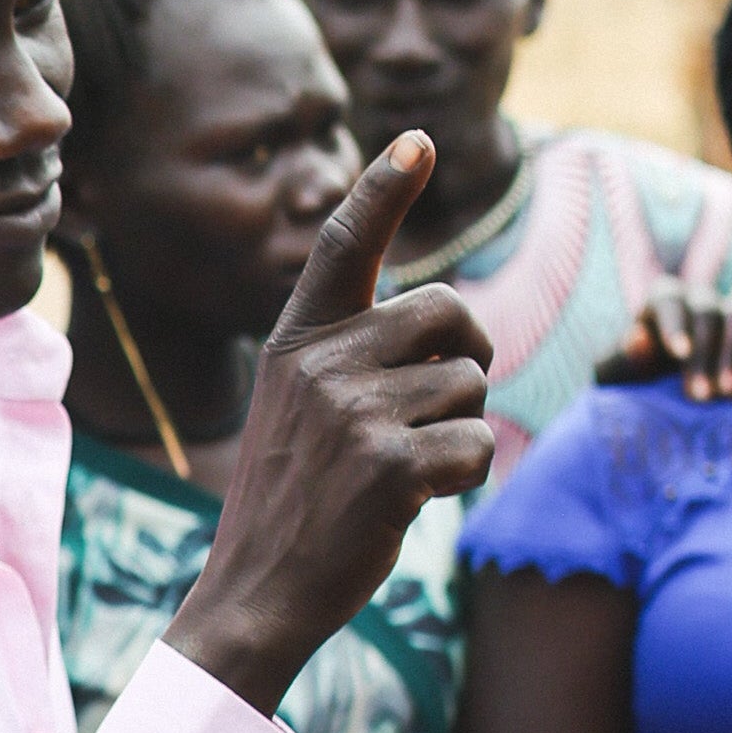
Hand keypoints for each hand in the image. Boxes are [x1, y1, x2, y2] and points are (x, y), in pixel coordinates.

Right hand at [165, 132, 494, 715]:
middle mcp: (319, 364)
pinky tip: (415, 501)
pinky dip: (465, 477)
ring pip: (470, 385)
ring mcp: (351, 412)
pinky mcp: (388, 465)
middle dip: (469, 353)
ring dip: (462, 430)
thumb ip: (355, 359)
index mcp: (295, 344)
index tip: (415, 140)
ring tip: (409, 468)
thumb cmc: (294, 503)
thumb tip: (452, 328)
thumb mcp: (302, 411)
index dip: (383, 188)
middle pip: (447, 311)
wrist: (255, 592)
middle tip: (446, 399)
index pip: (345, 246)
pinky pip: (476, 445)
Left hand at [597, 275, 731, 402]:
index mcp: (663, 298)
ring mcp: (731, 309)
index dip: (675, 326)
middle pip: (707, 316)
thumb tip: (638, 337)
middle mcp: (700, 297)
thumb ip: (626, 356)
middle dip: (705, 356)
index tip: (679, 353)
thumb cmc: (640, 374)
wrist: (671, 384)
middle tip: (701, 396)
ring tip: (728, 392)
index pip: (670, 304)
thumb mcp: (624, 369)